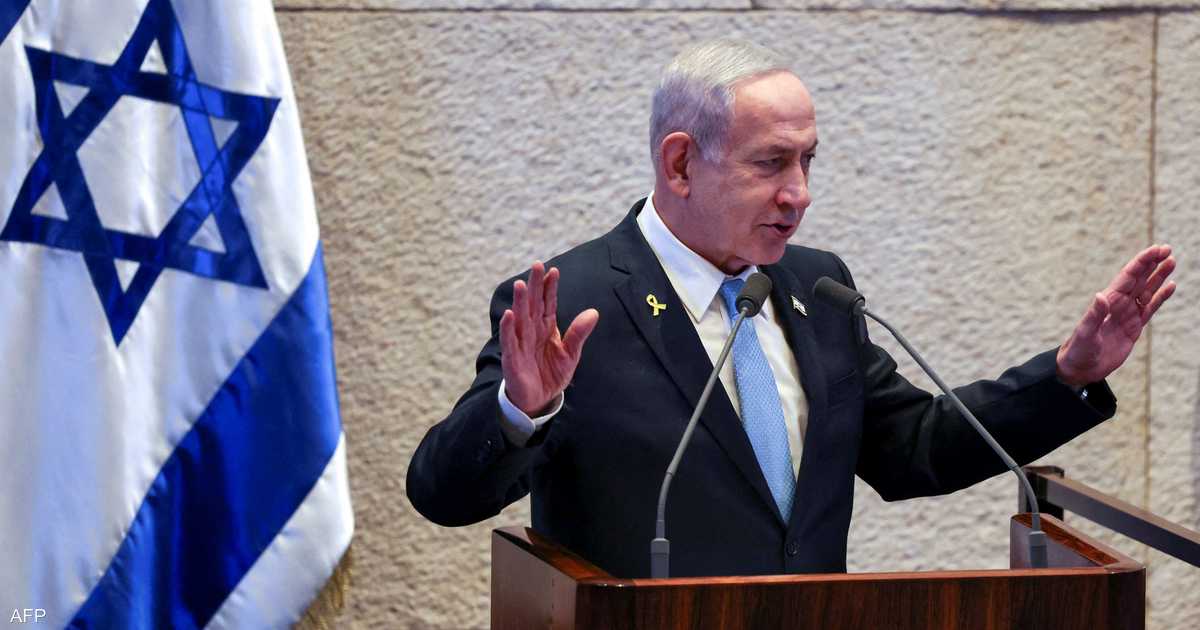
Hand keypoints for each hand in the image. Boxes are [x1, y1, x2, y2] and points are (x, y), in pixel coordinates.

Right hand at [500, 261, 599, 415]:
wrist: (538, 400)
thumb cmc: (551, 374)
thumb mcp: (570, 354)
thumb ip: (578, 333)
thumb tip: (594, 312)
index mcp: (546, 327)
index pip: (547, 303)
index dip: (549, 287)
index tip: (553, 271)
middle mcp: (532, 330)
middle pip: (532, 304)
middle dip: (534, 286)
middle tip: (536, 265)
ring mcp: (521, 342)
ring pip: (520, 318)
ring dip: (519, 301)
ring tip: (521, 285)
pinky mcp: (512, 357)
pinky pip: (509, 340)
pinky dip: (508, 328)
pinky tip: (509, 315)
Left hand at [1057, 244, 1176, 386]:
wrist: (1081, 368)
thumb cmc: (1078, 350)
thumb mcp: (1085, 333)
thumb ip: (1094, 315)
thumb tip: (1100, 295)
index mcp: (1108, 302)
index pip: (1127, 277)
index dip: (1141, 262)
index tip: (1155, 249)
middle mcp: (1119, 304)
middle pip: (1139, 279)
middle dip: (1152, 263)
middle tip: (1167, 249)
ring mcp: (1127, 314)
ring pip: (1147, 290)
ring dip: (1159, 276)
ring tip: (1172, 261)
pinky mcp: (1134, 326)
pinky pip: (1150, 308)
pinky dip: (1160, 296)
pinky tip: (1170, 285)